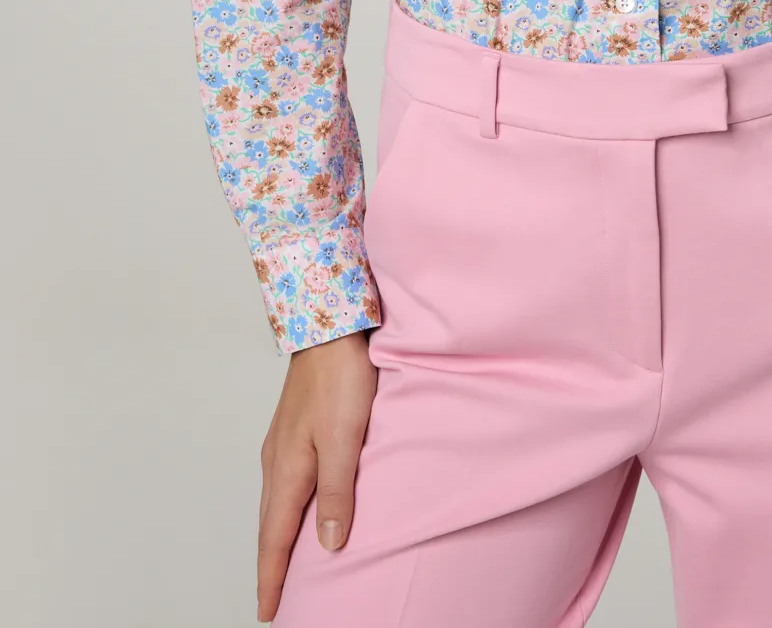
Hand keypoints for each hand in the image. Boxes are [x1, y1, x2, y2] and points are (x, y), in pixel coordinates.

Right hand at [257, 330, 377, 621]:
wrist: (330, 328)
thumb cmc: (341, 379)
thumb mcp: (346, 439)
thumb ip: (337, 493)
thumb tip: (328, 546)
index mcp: (287, 470)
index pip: (275, 540)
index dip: (273, 579)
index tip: (269, 613)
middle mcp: (276, 462)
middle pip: (270, 527)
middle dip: (270, 566)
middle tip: (273, 600)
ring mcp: (281, 445)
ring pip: (276, 505)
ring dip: (277, 539)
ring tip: (283, 565)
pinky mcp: (292, 431)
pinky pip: (284, 484)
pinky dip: (286, 510)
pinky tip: (297, 509)